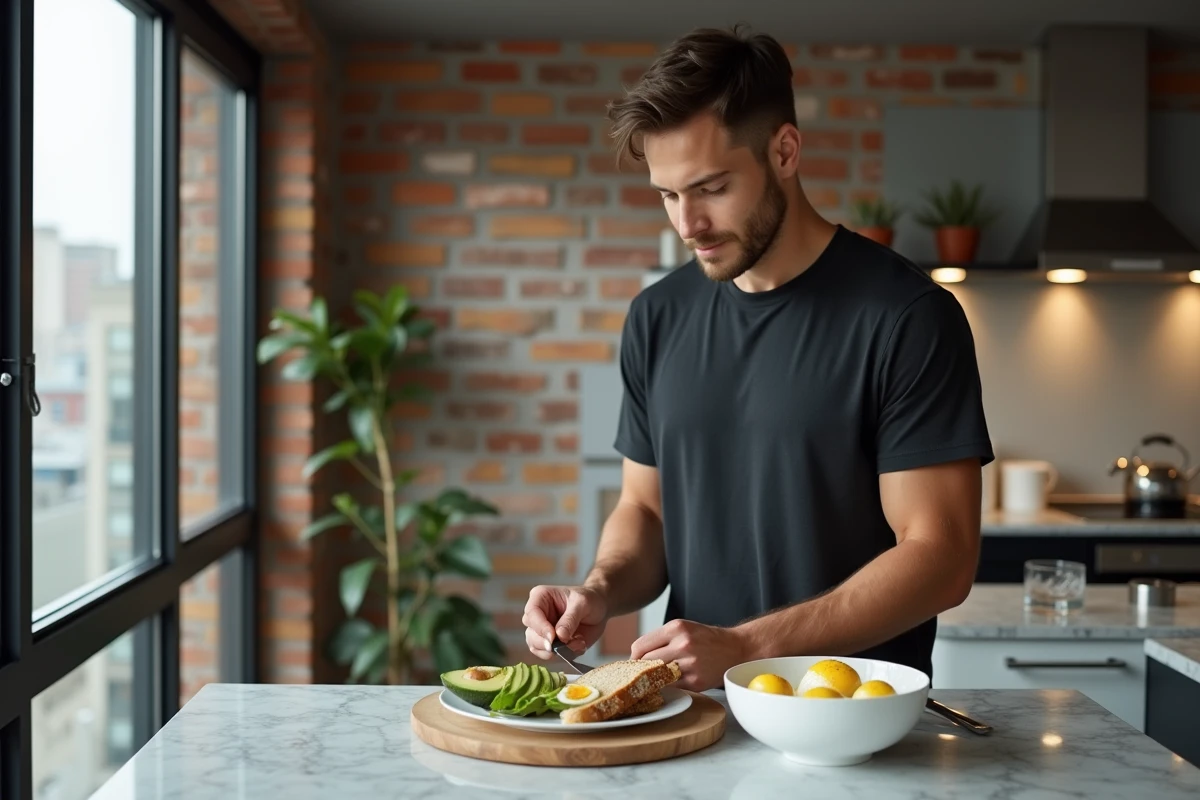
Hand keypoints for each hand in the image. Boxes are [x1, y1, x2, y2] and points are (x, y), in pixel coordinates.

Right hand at [522, 584, 608, 660]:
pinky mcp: (550, 643)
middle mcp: (537, 615)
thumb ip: (570, 619)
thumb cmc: (589, 599)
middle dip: (547, 643)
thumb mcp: (583, 604)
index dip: (540, 627)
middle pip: (531, 633)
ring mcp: (542, 631)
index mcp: (540, 597)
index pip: (532, 614)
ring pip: (536, 647)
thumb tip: (559, 636)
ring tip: (578, 642)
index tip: (553, 638)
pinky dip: (563, 655)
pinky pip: (548, 655)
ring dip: (557, 651)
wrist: (600, 608)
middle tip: (567, 643)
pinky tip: (578, 645)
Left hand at [630, 619, 750, 691]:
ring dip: (654, 678)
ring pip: (657, 675)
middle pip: (646, 662)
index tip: (635, 662)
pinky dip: (668, 685)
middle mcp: (683, 644)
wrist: (736, 648)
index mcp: (676, 628)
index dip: (634, 656)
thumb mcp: (683, 628)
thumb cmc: (705, 638)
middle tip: (642, 672)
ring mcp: (690, 664)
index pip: (640, 646)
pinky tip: (671, 681)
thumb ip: (660, 639)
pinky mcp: (696, 681)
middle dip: (642, 668)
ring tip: (656, 677)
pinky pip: (672, 686)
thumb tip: (635, 656)